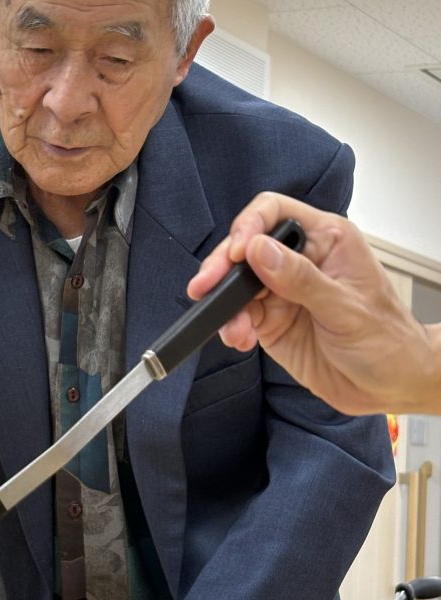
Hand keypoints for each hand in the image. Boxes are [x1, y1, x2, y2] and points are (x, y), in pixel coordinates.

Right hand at [188, 192, 439, 415]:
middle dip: (222, 267)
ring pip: (237, 284)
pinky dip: (232, 326)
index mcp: (325, 240)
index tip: (237, 253)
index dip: (249, 226)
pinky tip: (239, 338)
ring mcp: (282, 291)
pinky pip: (240, 316)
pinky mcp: (272, 321)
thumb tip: (258, 249)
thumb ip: (300, 279)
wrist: (393, 387)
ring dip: (226, 304)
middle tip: (205, 286)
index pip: (274, 212)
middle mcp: (300, 261)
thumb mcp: (346, 308)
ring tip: (232, 328)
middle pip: (246, 247)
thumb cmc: (388, 341)